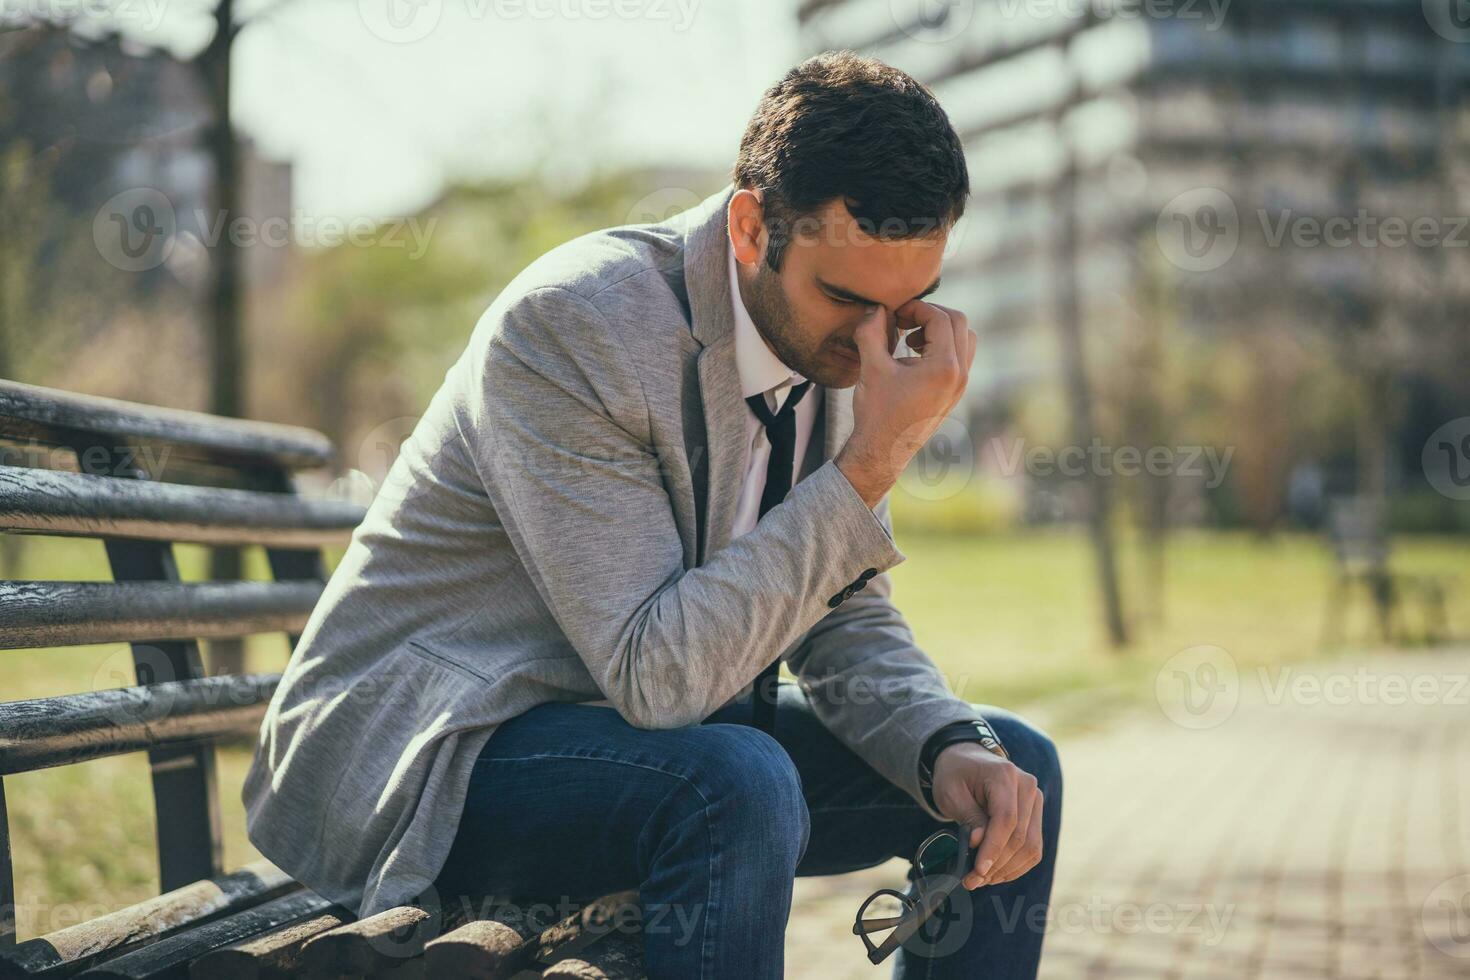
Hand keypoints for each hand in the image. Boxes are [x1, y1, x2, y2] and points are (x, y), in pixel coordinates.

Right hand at [835, 300, 976, 507]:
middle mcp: (960, 375)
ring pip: (964, 338)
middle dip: (930, 314)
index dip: (916, 308)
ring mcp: (961, 386)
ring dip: (939, 329)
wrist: (883, 451)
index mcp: (944, 367)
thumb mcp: (871, 368)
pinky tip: (913, 356)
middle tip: (903, 320)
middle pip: (959, 322)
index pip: (940, 318)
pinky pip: (960, 357)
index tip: (894, 312)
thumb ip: (871, 332)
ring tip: (909, 339)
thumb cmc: (877, 412)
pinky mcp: (955, 393)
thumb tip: (875, 307)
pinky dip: (942, 346)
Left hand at [930, 742, 1043, 889]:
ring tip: (981, 880)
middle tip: (971, 881)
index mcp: (1005, 774)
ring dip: (1007, 870)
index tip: (977, 870)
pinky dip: (1016, 866)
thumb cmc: (955, 775)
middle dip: (996, 864)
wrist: (966, 760)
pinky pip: (1034, 848)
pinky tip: (996, 874)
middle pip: (1020, 837)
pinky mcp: (1035, 815)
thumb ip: (969, 817)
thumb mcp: (951, 793)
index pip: (1006, 819)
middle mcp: (1027, 787)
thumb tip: (980, 844)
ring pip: (1031, 847)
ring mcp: (1035, 801)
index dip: (993, 848)